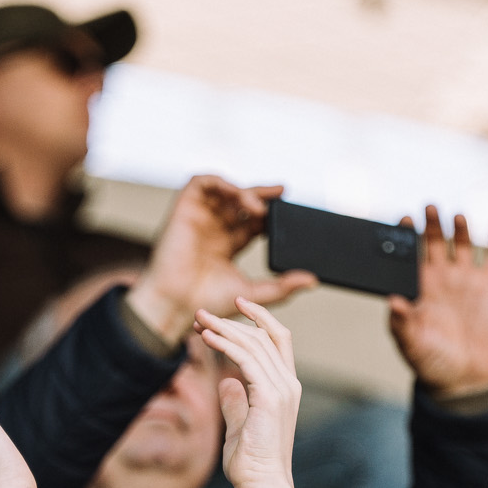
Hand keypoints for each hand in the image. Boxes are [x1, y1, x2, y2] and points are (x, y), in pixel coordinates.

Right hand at [122, 176, 313, 343]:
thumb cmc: (205, 303)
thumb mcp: (253, 293)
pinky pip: (201, 183)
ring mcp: (198, 219)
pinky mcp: (183, 210)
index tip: (289, 210)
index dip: (269, 214)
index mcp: (226, 247)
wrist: (174, 305)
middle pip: (240, 202)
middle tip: (283, 193)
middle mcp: (212, 230)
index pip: (251, 221)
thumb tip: (312, 280)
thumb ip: (283, 286)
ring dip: (244, 192)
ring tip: (260, 207)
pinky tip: (240, 197)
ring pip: (223, 190)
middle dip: (262, 195)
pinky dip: (223, 183)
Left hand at [195, 299, 316, 487]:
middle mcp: (288, 384)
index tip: (237, 306)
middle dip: (233, 321)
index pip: (278, 341)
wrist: (262, 484)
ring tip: (200, 321)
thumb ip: (236, 402)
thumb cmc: (251, 463)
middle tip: (204, 314)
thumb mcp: (240, 425)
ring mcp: (281, 389)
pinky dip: (226, 344)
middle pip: (264, 336)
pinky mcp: (269, 397)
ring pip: (254, 343)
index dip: (260, 319)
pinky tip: (207, 338)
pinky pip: (246, 359)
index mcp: (286, 388)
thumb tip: (227, 382)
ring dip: (224, 328)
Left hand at [388, 207, 487, 399]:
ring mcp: (466, 278)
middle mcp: (441, 277)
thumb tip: (391, 301)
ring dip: (460, 227)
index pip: (409, 254)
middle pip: (435, 241)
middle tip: (429, 208)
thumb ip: (401, 323)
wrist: (466, 378)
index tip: (404, 220)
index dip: (406, 236)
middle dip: (432, 224)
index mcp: (418, 287)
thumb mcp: (411, 345)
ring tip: (457, 217)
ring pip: (463, 242)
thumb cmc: (432, 362)